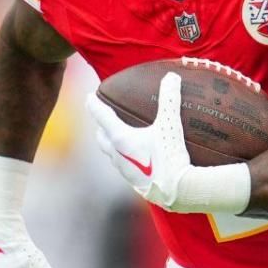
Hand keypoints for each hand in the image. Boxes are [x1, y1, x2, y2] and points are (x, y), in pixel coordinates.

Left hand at [88, 71, 196, 210]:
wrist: (178, 191)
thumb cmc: (171, 156)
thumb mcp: (171, 125)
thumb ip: (170, 99)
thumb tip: (171, 76)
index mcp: (121, 138)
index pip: (101, 116)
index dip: (94, 104)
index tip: (89, 97)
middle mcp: (117, 155)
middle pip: (101, 138)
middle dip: (101, 126)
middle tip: (104, 117)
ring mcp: (125, 171)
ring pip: (111, 154)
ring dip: (111, 143)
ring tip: (119, 136)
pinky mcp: (135, 183)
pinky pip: (124, 167)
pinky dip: (125, 157)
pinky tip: (139, 157)